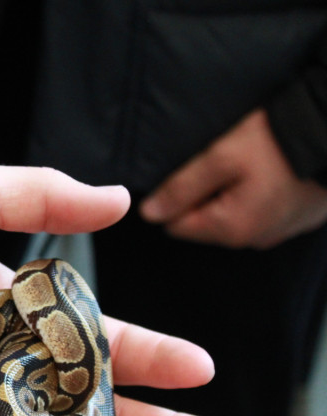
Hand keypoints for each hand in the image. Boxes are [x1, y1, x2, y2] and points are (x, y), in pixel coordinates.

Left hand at [140, 108, 326, 248]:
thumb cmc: (277, 139)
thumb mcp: (219, 157)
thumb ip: (180, 187)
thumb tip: (149, 213)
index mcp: (232, 229)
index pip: (178, 226)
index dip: (175, 199)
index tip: (190, 172)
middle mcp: (257, 238)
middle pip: (208, 223)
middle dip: (207, 195)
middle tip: (224, 163)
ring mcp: (284, 230)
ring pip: (238, 216)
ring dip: (235, 194)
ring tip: (250, 163)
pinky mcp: (304, 216)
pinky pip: (267, 210)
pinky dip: (263, 193)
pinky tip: (271, 170)